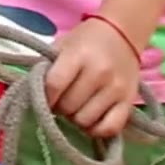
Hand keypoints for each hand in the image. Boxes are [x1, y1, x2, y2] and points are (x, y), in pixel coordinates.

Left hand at [42, 16, 142, 139]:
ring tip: (77, 107)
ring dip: (75, 118)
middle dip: (59, 107)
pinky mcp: (129, 102)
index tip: (44, 97)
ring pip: (85, 121)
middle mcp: (100, 72)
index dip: (45, 96)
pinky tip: (90, 120)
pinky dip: (96, 130)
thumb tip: (36, 96)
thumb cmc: (86, 40)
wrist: (122, 34)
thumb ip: (48, 68)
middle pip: (68, 106)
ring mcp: (116, 89)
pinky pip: (110, 129)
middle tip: (62, 100)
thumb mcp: (62, 45)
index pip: (54, 85)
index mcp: (79, 55)